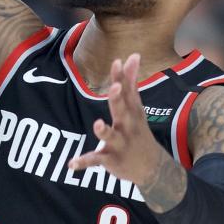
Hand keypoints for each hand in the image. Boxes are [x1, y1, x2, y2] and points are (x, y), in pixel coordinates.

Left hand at [66, 55, 166, 188]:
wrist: (152, 167)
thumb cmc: (138, 131)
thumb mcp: (136, 108)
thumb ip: (131, 83)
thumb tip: (132, 56)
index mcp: (131, 112)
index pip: (127, 92)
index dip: (122, 77)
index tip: (118, 61)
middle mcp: (127, 126)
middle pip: (122, 111)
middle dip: (118, 99)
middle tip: (114, 87)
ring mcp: (120, 143)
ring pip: (110, 137)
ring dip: (104, 131)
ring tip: (98, 124)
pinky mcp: (112, 159)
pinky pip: (96, 160)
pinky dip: (84, 162)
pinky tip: (71, 164)